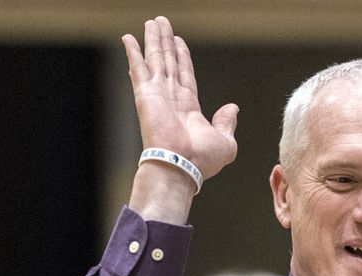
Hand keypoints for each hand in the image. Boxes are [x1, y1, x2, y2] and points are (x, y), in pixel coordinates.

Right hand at [122, 16, 238, 217]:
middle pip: (169, 62)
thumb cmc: (202, 160)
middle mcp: (171, 99)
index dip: (182, 56)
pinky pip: (139, 68)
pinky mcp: (145, 94)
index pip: (185, 74)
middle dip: (165, 42)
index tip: (179, 40)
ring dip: (153, 40)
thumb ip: (228, 123)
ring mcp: (157, 95)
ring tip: (152, 22)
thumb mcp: (226, 142)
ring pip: (156, 60)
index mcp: (189, 108)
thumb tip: (233, 108)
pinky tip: (128, 38)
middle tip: (161, 23)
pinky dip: (133, 53)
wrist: (182, 166)